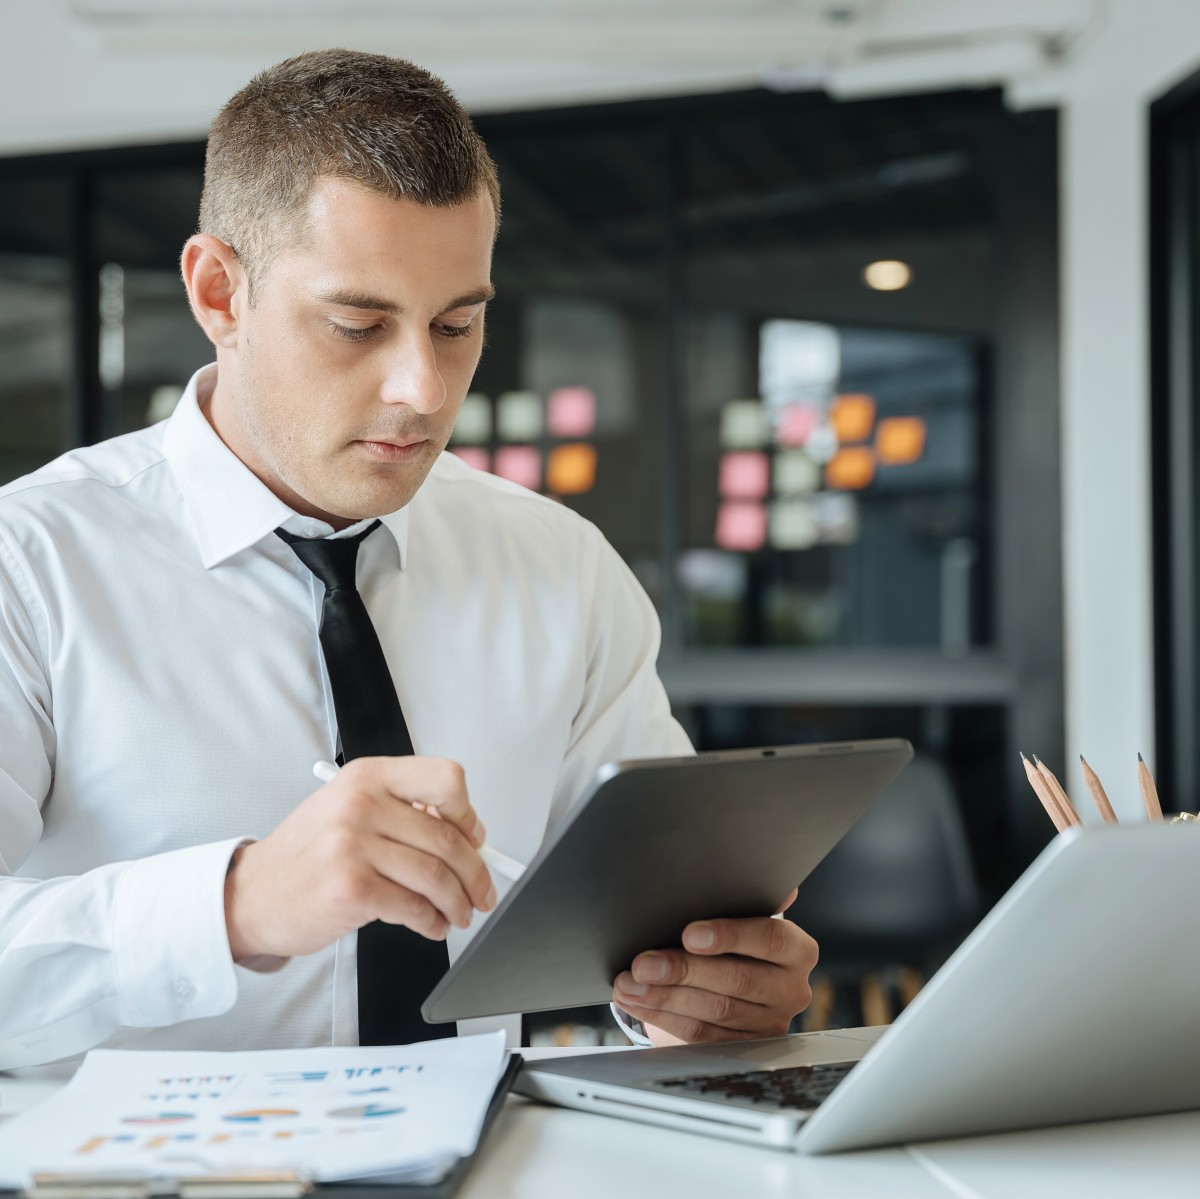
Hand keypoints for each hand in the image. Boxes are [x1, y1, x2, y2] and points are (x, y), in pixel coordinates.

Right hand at [224, 756, 495, 961]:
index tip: (475, 838)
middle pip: (447, 838)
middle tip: (482, 890)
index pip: (445, 780)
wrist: (252, 894)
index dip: (469, 813)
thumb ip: (402, 810)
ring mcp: (353, 845)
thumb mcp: (348, 808)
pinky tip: (433, 924)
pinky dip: (433, 921)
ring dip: (458, 902)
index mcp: (367, 776)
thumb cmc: (307, 853)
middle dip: (475, 872)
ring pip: (436, 876)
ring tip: (460, 913)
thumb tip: (466, 833)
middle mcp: (360, 803)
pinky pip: (414, 907)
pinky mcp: (351, 889)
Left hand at [612, 890, 817, 1044]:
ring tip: (629, 984)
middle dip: (683, 971)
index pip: (770, 938)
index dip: (729, 936)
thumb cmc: (734, 936)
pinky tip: (636, 1002)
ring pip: (714, 1012)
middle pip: (736, 979)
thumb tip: (735, 865)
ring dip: (664, 997)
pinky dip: (662, 1017)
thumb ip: (742, 896)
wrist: (736, 976)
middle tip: (643, 964)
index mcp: (797, 949)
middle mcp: (791, 989)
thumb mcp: (743, 914)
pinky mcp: (743, 1048)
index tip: (689, 934)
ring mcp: (769, 1024)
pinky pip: (700, 1036)